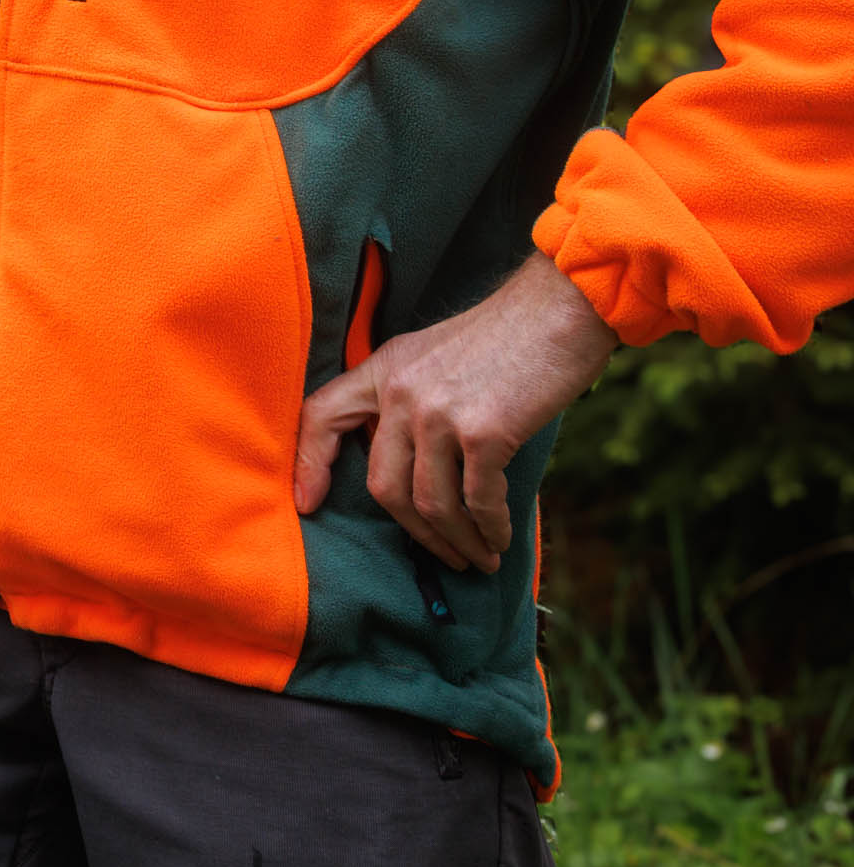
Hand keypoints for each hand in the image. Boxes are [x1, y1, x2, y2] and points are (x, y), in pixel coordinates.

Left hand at [293, 250, 616, 572]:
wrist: (559, 310)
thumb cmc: (507, 337)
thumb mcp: (434, 354)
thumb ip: (412, 397)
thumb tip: (416, 464)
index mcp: (383, 369)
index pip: (323, 416)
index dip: (309, 463)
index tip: (306, 503)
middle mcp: (401, 392)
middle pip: (384, 485)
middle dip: (416, 533)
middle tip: (447, 555)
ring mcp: (438, 413)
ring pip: (430, 503)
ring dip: (458, 540)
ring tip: (481, 556)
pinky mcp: (483, 432)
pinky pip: (477, 501)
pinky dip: (489, 528)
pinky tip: (500, 536)